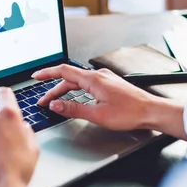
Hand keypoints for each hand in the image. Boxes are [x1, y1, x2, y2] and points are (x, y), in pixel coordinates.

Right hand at [33, 65, 186, 138]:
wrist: (151, 112)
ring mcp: (105, 79)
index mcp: (93, 79)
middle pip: (69, 79)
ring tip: (55, 102)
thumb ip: (73, 109)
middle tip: (44, 101)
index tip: (36, 76)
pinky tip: (75, 99)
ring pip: (79, 82)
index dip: (47, 73)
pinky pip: (88, 84)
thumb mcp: (97, 114)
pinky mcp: (110, 84)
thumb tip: (55, 105)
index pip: (64, 71)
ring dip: (65, 91)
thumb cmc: (130, 113)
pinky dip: (76, 91)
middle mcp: (98, 76)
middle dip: (54, 89)